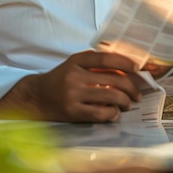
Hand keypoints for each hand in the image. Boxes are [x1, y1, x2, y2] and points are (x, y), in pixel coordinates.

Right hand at [0, 50, 141, 122]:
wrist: (36, 97)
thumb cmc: (59, 79)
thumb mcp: (73, 65)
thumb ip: (93, 63)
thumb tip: (122, 67)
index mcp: (76, 61)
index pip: (105, 58)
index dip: (124, 62)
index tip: (137, 67)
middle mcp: (75, 76)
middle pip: (113, 79)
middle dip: (130, 87)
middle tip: (137, 94)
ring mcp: (73, 94)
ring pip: (110, 96)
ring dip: (125, 101)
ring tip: (128, 104)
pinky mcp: (72, 112)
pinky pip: (100, 113)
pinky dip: (112, 113)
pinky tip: (114, 113)